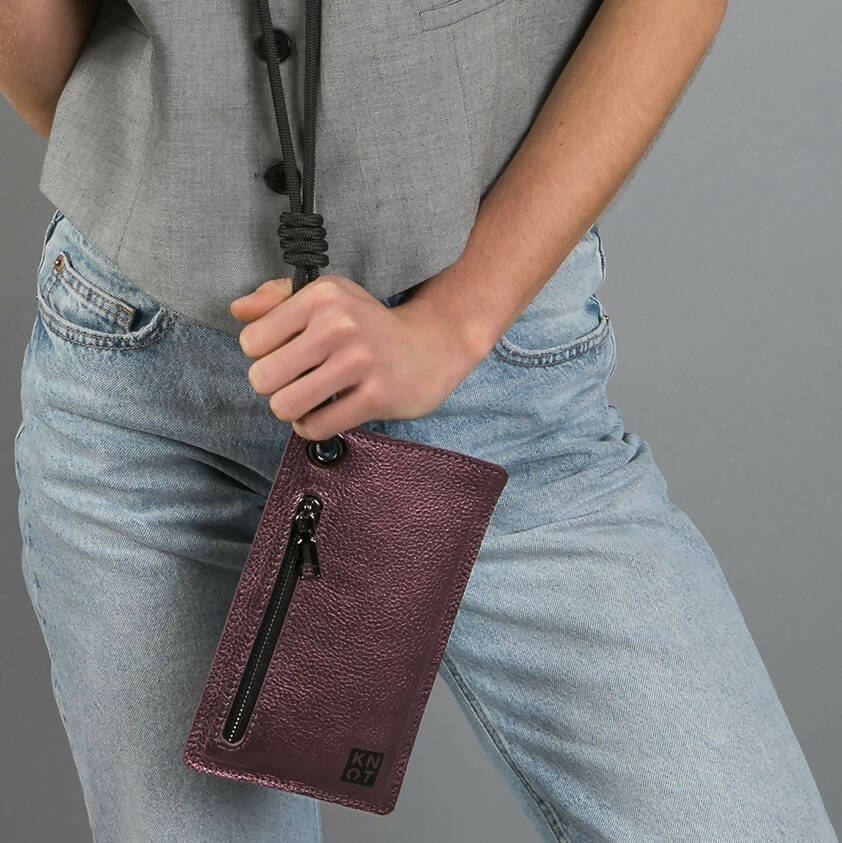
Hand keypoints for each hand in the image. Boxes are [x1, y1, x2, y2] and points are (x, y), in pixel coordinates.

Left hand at [230, 273, 486, 439]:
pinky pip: (317, 426)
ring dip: (292, 410)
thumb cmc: (368, 324)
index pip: (251, 341)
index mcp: (322, 296)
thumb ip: (277, 299)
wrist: (432, 346)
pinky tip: (327, 413)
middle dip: (273, 387)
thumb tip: (237, 310)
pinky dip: (312, 426)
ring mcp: (360, 361)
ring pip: (285, 406)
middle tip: (295, 382)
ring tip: (309, 399)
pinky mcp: (376, 396)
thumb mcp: (328, 297)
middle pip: (262, 378)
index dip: (262, 355)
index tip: (287, 354)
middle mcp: (340, 324)